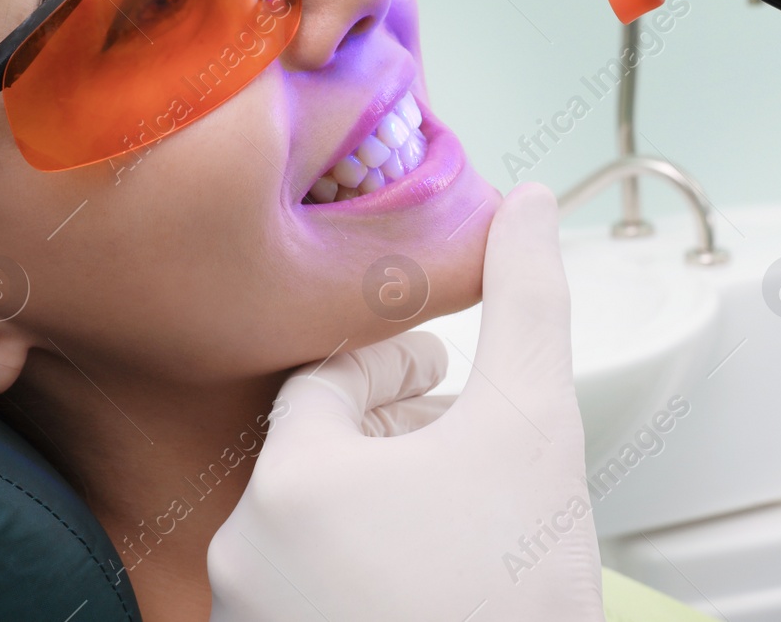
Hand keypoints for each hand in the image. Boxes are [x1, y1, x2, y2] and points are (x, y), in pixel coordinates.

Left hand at [206, 183, 602, 620]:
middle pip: (315, 454)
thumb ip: (529, 301)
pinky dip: (362, 566)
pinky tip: (430, 575)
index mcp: (289, 483)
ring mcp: (257, 621)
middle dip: (393, 431)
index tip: (443, 371)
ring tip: (453, 508)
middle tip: (459, 435)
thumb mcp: (534, 424)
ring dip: (379, 501)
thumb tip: (527, 202)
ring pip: (312, 527)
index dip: (394, 364)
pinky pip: (310, 589)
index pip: (326, 381)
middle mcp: (245, 556)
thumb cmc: (512, 595)